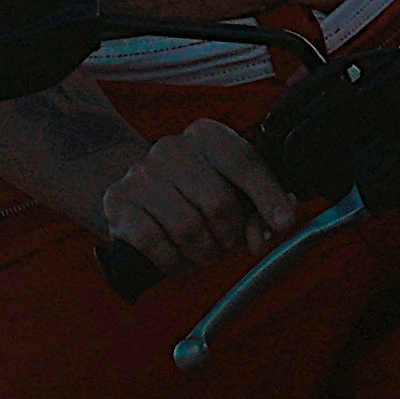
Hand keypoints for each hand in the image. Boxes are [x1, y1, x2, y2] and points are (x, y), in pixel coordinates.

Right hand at [88, 117, 304, 284]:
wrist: (135, 195)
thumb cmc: (194, 197)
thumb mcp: (233, 194)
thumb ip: (260, 209)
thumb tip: (270, 229)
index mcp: (207, 136)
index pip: (243, 162)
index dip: (267, 196)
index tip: (281, 223)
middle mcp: (171, 148)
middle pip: (217, 201)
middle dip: (230, 236)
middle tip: (228, 246)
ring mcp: (140, 174)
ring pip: (187, 226)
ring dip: (203, 253)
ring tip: (204, 254)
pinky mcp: (118, 203)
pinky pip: (153, 242)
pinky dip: (174, 261)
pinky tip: (180, 259)